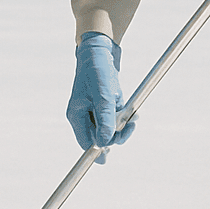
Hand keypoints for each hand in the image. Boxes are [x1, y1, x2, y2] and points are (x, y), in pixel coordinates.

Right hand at [66, 32, 135, 149]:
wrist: (101, 50)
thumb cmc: (97, 69)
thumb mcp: (103, 94)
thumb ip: (105, 118)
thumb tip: (105, 142)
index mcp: (76, 115)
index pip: (86, 142)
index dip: (97, 151)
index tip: (107, 158)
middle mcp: (84, 115)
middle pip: (100, 138)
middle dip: (116, 135)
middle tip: (130, 126)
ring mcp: (95, 110)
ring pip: (110, 128)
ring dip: (122, 125)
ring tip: (133, 117)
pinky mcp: (105, 104)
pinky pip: (116, 118)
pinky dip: (125, 116)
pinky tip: (132, 112)